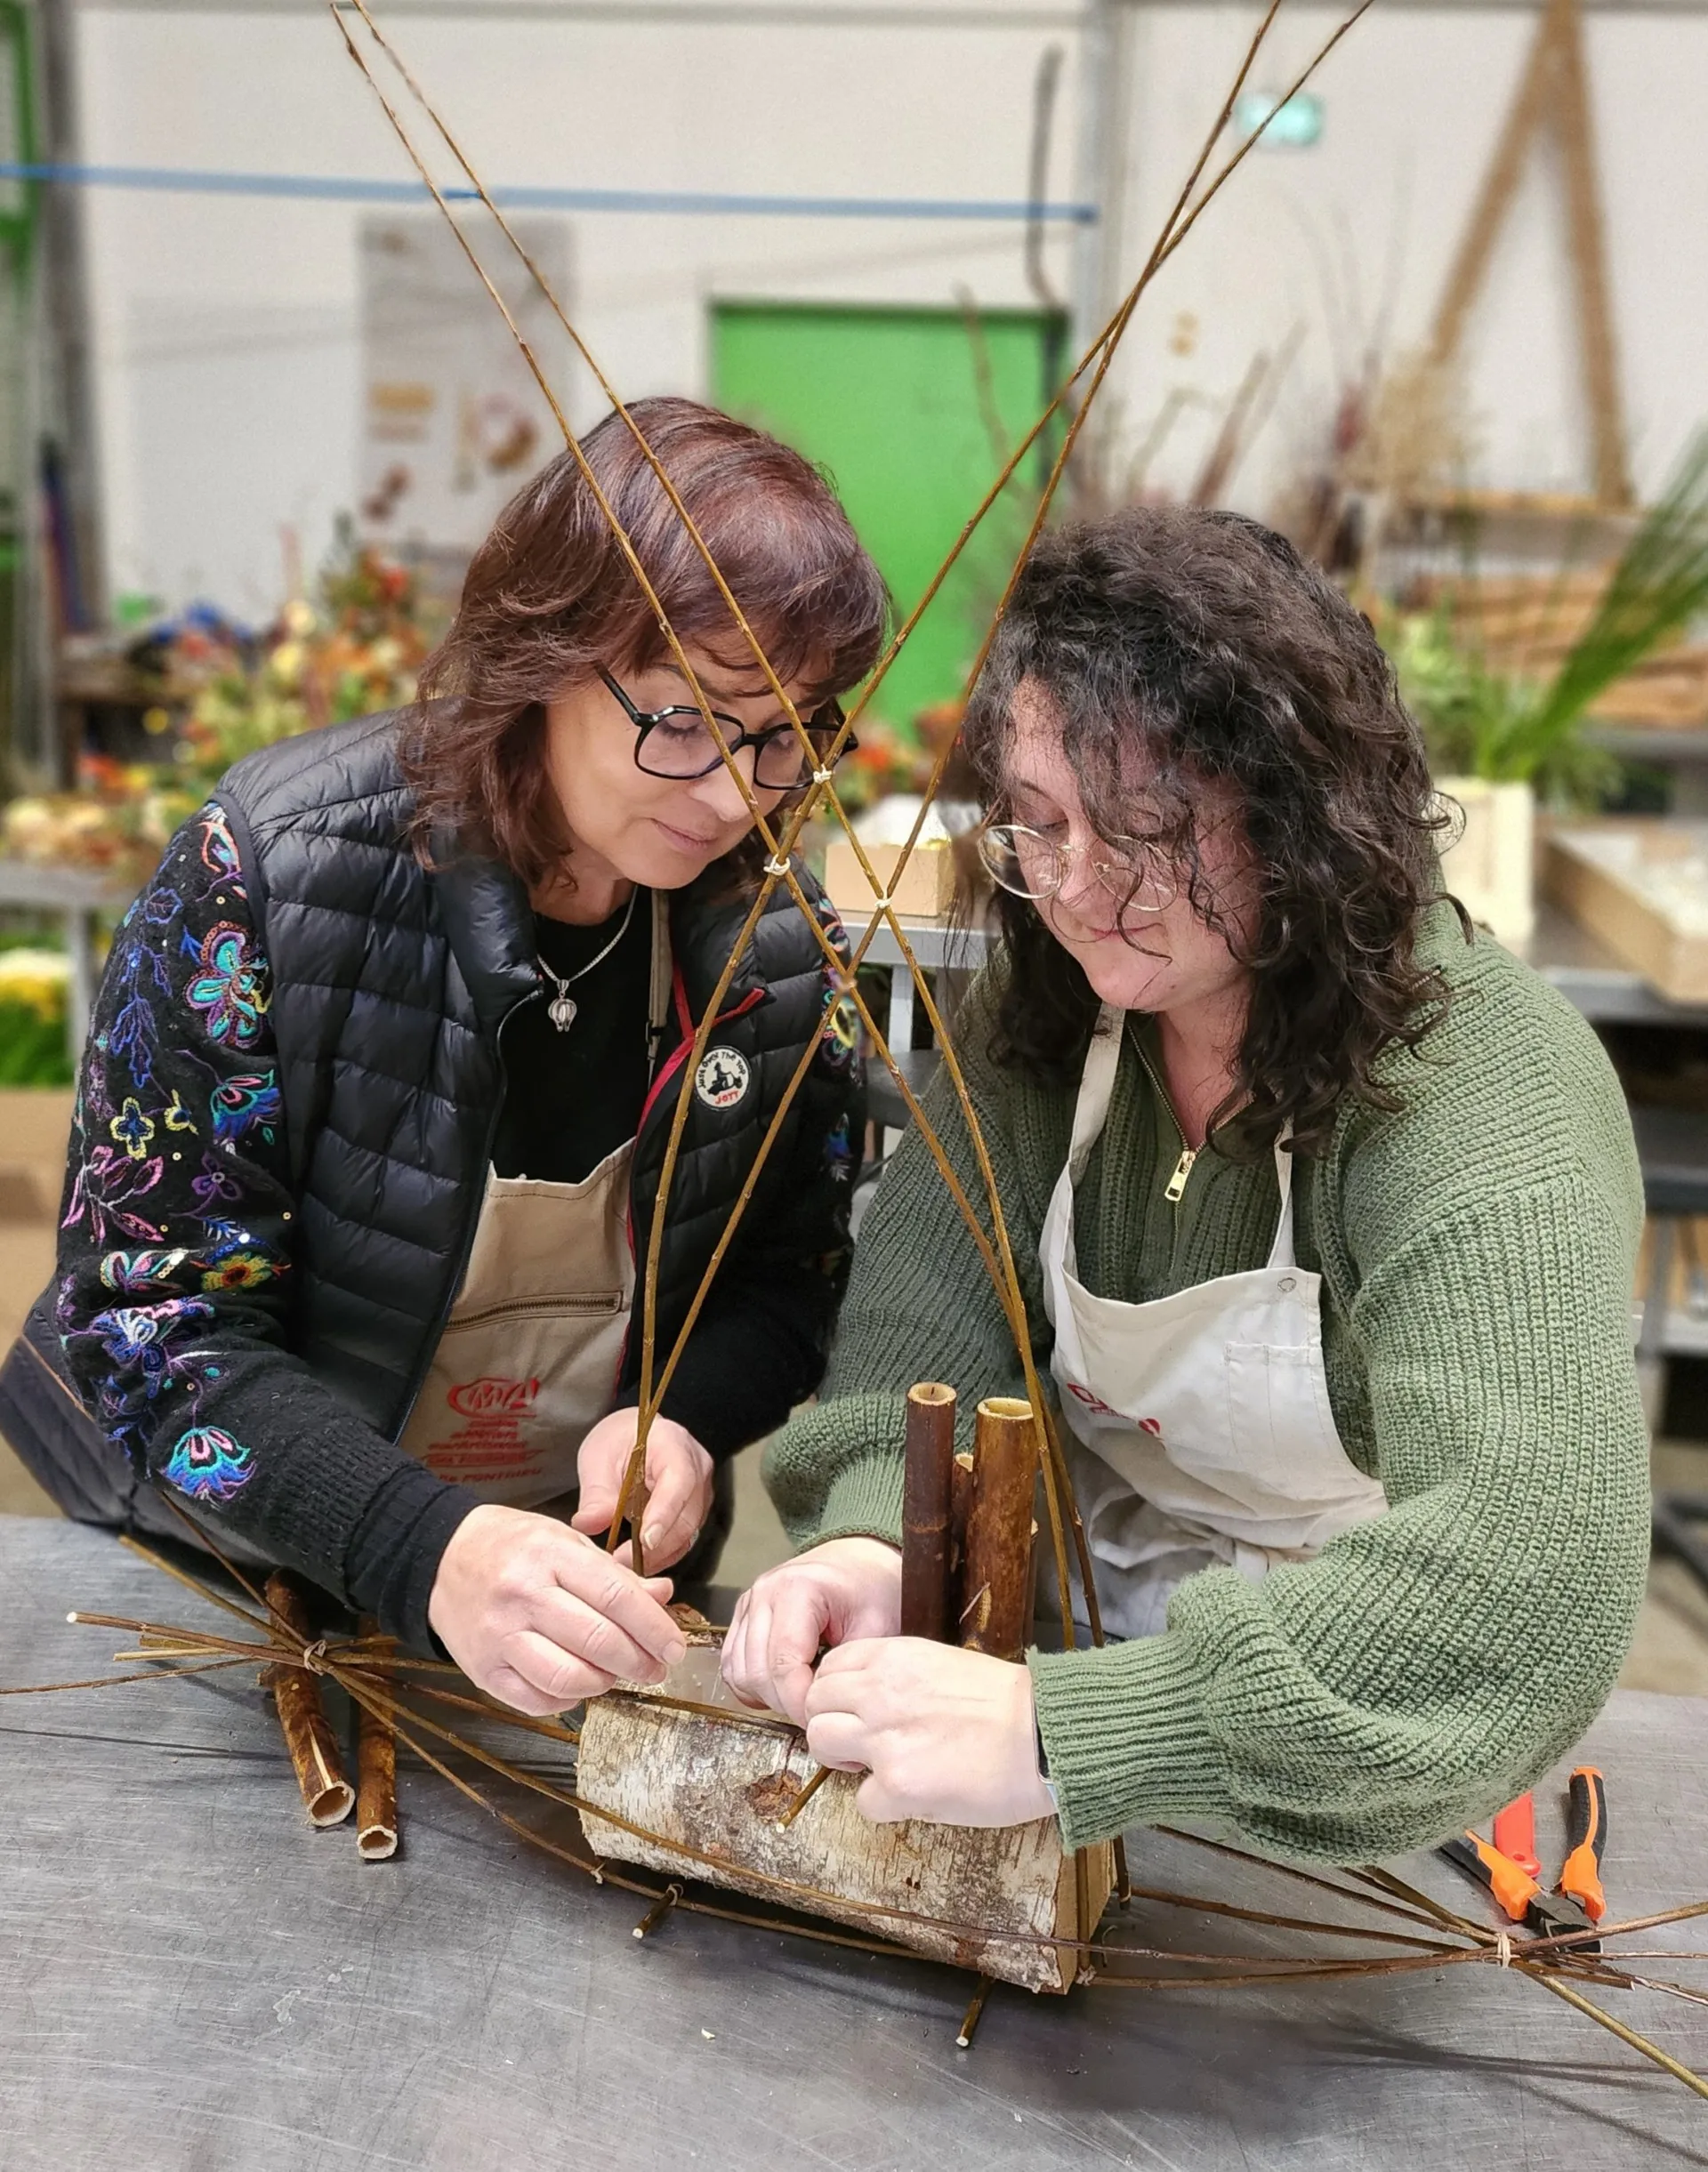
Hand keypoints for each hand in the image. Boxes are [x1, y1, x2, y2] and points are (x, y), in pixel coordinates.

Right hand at [428, 1503, 686, 1716]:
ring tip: (614, 1674)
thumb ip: (614, 1575)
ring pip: (567, 1677)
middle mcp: (523, 1596)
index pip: (616, 1597)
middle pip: (597, 1640)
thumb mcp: (565, 1543)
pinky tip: (578, 1685)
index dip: (654, 1628)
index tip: (675, 1647)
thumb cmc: (512, 1546)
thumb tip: (663, 1597)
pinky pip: (536, 1700)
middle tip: (655, 1667)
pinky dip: (567, 1699)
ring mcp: (499, 1635)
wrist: (441, 1558)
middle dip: (638, 1661)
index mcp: (549, 1555)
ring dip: (604, 1683)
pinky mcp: (482, 1670)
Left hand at [570, 1408, 713, 1571]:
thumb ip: (596, 1493)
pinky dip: (662, 1554)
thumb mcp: (598, 1459)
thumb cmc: (619, 1441)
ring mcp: (700, 1491)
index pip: (678, 1482)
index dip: (663, 1514)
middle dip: (656, 1546)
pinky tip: (638, 1561)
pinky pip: (684, 1539)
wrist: (633, 1436)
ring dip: (658, 1555)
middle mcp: (696, 1468)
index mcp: (674, 1444)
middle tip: (622, 1561)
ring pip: (688, 1533)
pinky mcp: (695, 1511)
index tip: (644, 1542)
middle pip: (686, 1515)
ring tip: (625, 1565)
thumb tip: (588, 1523)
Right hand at [718, 1537, 902, 1724]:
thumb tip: (824, 1707)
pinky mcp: (743, 1615)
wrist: (858, 1561)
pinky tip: (782, 1686)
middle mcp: (764, 1593)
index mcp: (797, 1589)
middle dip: (786, 1703)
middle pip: (758, 1672)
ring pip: (739, 1672)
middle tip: (817, 1710)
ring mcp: (749, 1603)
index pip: (784, 1664)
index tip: (822, 1718)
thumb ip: (849, 1668)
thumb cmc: (871, 1589)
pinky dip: (753, 1685)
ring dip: (768, 1696)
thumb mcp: (877, 1626)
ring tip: (803, 1696)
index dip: (800, 1702)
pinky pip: (733, 1664)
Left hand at [804, 1638, 1055, 1827]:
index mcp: (893, 1657)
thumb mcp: (943, 1664)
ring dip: (843, 1761)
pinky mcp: (899, 1784)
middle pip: (814, 1704)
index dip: (836, 1694)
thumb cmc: (1008, 1703)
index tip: (855, 1710)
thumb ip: (900, 1677)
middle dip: (831, 1726)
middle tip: (861, 1744)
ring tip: (878, 1769)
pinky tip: (912, 1797)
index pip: (829, 1668)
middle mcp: (880, 1692)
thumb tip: (873, 1701)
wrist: (1045, 1735)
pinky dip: (882, 1805)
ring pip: (821, 1743)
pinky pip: (862, 1801)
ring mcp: (885, 1739)